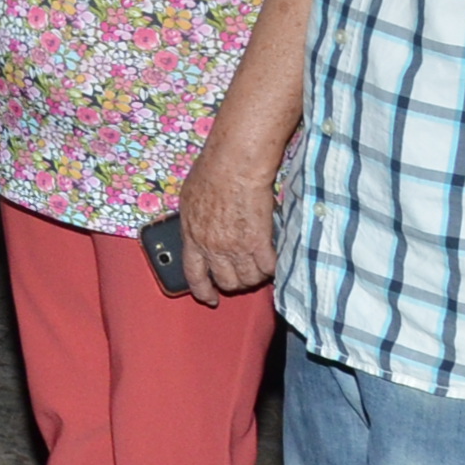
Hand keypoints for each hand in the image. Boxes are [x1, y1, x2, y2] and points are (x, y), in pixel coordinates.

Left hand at [178, 147, 280, 305]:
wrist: (233, 166)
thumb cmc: (210, 174)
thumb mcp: (189, 201)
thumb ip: (194, 223)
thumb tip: (198, 231)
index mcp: (192, 237)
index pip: (194, 275)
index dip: (202, 291)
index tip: (210, 299)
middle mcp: (213, 248)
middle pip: (226, 282)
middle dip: (235, 282)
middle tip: (244, 274)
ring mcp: (236, 247)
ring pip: (249, 279)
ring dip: (256, 276)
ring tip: (260, 266)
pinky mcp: (259, 242)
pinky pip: (268, 267)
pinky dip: (273, 267)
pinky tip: (275, 260)